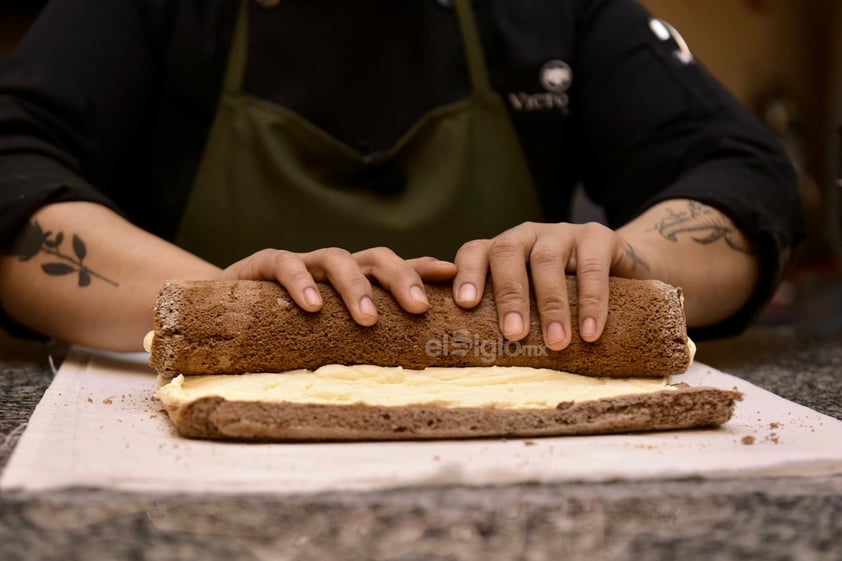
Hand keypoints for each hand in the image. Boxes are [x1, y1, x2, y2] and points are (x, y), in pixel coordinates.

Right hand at [218, 247, 456, 325]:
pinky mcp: (262, 265)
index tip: (454, 277)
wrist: (218, 314)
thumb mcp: (325, 338)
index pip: (394, 269)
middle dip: (401, 278)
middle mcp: (331, 268)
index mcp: (353, 282)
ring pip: (336, 258)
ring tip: (368, 319)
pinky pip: (284, 263)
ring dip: (356, 286)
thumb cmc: (280, 331)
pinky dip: (299, 281)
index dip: (423, 268)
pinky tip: (311, 305)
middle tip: (418, 308)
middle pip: (376, 258)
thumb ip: (357, 343)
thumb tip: (406, 378)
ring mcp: (300, 263)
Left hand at [452, 222, 653, 349]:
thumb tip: (479, 359)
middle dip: (509, 295)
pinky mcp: (598, 236)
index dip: (466, 274)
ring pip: (547, 260)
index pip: (475, 252)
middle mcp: (527, 235)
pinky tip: (589, 332)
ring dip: (551, 304)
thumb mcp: (531, 301)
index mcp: (502, 250)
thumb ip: (506, 316)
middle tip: (514, 334)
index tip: (465, 304)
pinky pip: (592, 267)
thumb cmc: (563, 295)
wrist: (620, 271)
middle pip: (508, 253)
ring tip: (556, 342)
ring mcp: (561, 232)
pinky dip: (591, 302)